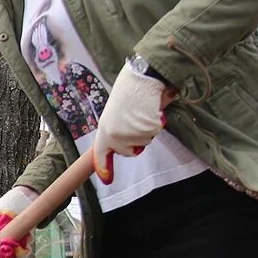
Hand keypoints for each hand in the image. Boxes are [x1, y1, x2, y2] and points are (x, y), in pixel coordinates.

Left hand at [92, 63, 169, 183]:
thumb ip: (115, 132)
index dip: (104, 167)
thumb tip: (116, 150)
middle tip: (136, 122)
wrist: (140, 78)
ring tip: (142, 113)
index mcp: (104, 130)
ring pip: (144, 142)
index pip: (101, 154)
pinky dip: (156, 123)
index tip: (107, 179)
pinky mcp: (146, 130)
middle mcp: (115, 135)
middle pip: (130, 151)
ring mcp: (130, 134)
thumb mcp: (114, 116)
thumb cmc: (128, 94)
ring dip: (146, 130)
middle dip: (136, 141)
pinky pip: (155, 132)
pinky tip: (151, 111)